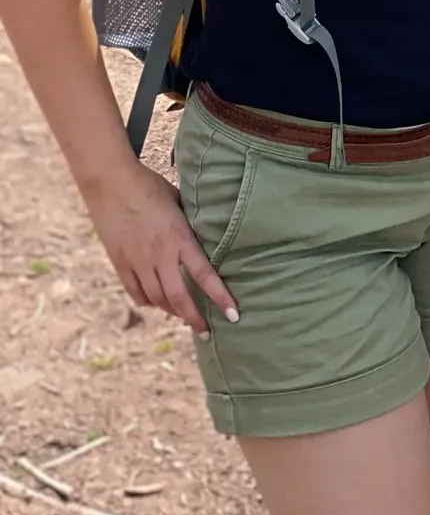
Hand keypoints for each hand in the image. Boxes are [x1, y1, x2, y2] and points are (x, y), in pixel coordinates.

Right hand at [86, 161, 237, 335]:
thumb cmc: (149, 186)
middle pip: (179, 297)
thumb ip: (190, 223)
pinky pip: (135, 292)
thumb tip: (206, 232)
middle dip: (194, 318)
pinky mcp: (120, 263)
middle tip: (206, 331)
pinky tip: (156, 303)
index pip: (204, 275)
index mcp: (179, 238)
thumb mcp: (178, 202)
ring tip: (183, 316)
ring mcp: (137, 262)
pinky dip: (148, 301)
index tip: (233, 314)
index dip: (220, 297)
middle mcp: (159, 255)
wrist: (110, 183)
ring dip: (172, 311)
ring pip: (157, 299)